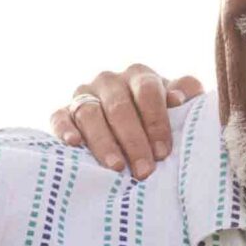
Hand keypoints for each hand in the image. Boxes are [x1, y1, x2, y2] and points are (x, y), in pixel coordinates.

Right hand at [47, 64, 203, 178]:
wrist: (127, 124)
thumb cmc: (157, 117)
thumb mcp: (177, 103)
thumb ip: (186, 93)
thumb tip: (180, 98)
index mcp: (139, 75)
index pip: (147, 92)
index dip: (155, 122)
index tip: (162, 153)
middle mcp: (109, 81)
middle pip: (119, 106)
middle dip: (133, 141)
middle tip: (144, 170)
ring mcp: (85, 95)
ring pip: (90, 113)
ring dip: (103, 142)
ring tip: (116, 167)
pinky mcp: (64, 111)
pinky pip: (60, 117)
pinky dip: (64, 129)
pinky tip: (74, 144)